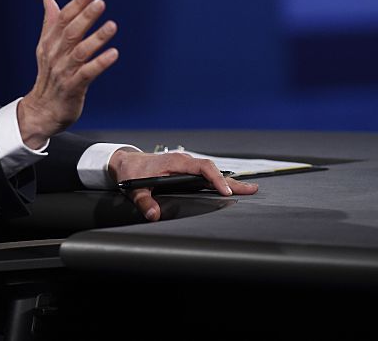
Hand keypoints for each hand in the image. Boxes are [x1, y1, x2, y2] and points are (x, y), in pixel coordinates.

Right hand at [17, 0, 117, 148]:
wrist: (43, 110)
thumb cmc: (49, 77)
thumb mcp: (46, 48)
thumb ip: (50, 23)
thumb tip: (48, 0)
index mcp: (49, 44)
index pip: (61, 20)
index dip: (75, 5)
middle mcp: (55, 55)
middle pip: (70, 33)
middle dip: (85, 17)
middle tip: (100, 3)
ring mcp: (63, 72)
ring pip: (80, 52)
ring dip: (96, 38)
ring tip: (112, 26)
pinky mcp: (73, 87)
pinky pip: (87, 73)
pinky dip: (100, 63)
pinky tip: (113, 54)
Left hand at [110, 150, 258, 220]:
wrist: (127, 162)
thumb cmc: (132, 171)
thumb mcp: (135, 188)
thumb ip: (144, 202)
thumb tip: (154, 215)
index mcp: (175, 162)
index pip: (202, 167)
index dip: (216, 179)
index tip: (226, 192)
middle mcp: (184, 162)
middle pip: (213, 169)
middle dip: (231, 181)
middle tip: (251, 190)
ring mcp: (186, 166)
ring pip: (211, 172)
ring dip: (228, 181)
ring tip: (249, 190)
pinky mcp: (185, 171)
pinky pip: (205, 174)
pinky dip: (219, 181)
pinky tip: (229, 189)